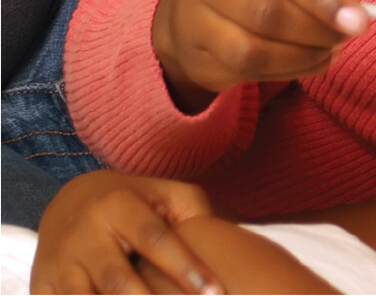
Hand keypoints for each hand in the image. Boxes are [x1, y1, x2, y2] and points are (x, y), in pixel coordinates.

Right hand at [31, 169, 220, 294]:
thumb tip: (227, 244)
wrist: (68, 201)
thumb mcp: (166, 195)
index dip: (186, 268)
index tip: (214, 293)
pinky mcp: (41, 287)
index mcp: (119, 206)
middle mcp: (84, 235)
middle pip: (118, 280)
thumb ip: (196, 214)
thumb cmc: (135, 202)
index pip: (156, 240)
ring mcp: (59, 264)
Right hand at [152, 0, 367, 109]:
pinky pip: (243, 72)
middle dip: (316, 30)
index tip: (359, 21)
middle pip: (264, 10)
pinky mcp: (191, 52)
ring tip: (329, 50)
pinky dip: (287, 71)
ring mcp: (188, 13)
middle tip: (346, 37)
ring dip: (302, 56)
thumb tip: (342, 1)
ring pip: (251, 50)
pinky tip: (307, 61)